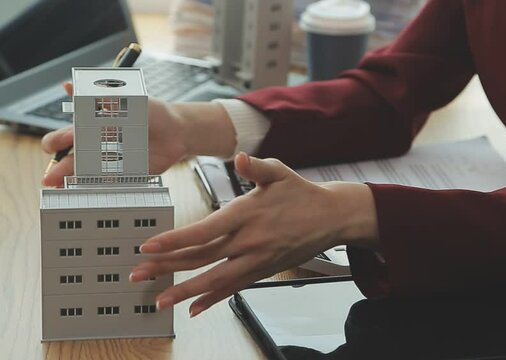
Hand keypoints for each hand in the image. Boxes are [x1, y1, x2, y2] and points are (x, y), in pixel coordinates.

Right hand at [41, 82, 236, 185]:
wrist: (177, 129)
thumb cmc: (151, 112)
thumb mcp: (123, 99)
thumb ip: (98, 97)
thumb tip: (68, 86)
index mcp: (92, 127)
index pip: (66, 136)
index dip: (57, 141)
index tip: (60, 143)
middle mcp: (98, 147)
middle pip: (72, 160)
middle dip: (59, 167)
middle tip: (52, 175)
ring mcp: (111, 162)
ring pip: (86, 175)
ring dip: (72, 182)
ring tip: (61, 187)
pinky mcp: (126, 174)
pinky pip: (109, 183)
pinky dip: (100, 186)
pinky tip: (90, 189)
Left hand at [130, 153, 378, 316]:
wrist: (331, 218)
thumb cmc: (302, 194)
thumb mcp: (280, 173)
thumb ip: (256, 167)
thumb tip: (239, 157)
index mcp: (247, 215)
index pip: (204, 231)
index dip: (174, 240)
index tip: (148, 246)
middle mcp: (249, 241)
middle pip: (201, 258)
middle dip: (167, 268)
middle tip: (138, 275)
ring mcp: (256, 260)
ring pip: (215, 279)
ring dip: (185, 291)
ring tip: (159, 300)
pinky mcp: (263, 270)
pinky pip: (234, 288)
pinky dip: (213, 299)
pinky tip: (195, 308)